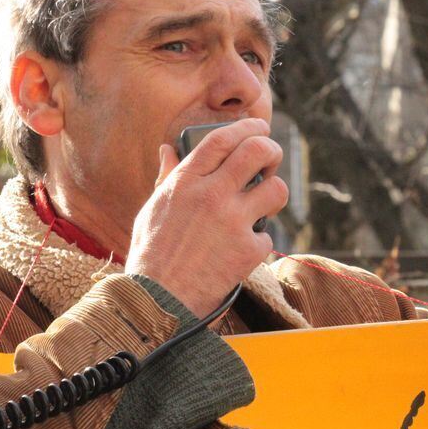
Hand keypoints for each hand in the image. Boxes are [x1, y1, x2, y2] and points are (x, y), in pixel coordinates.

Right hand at [125, 118, 288, 316]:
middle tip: (271, 158)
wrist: (158, 301)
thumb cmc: (151, 254)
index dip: (247, 127)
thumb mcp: (152, 209)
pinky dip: (257, 242)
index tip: (259, 128)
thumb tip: (168, 150)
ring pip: (276, 190)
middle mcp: (212, 195)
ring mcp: (233, 221)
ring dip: (274, 194)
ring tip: (263, 204)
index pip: (223, 138)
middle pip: (258, 151)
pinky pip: (268, 235)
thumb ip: (168, 177)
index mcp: (186, 181)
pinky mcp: (248, 250)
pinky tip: (242, 249)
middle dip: (271, 150)